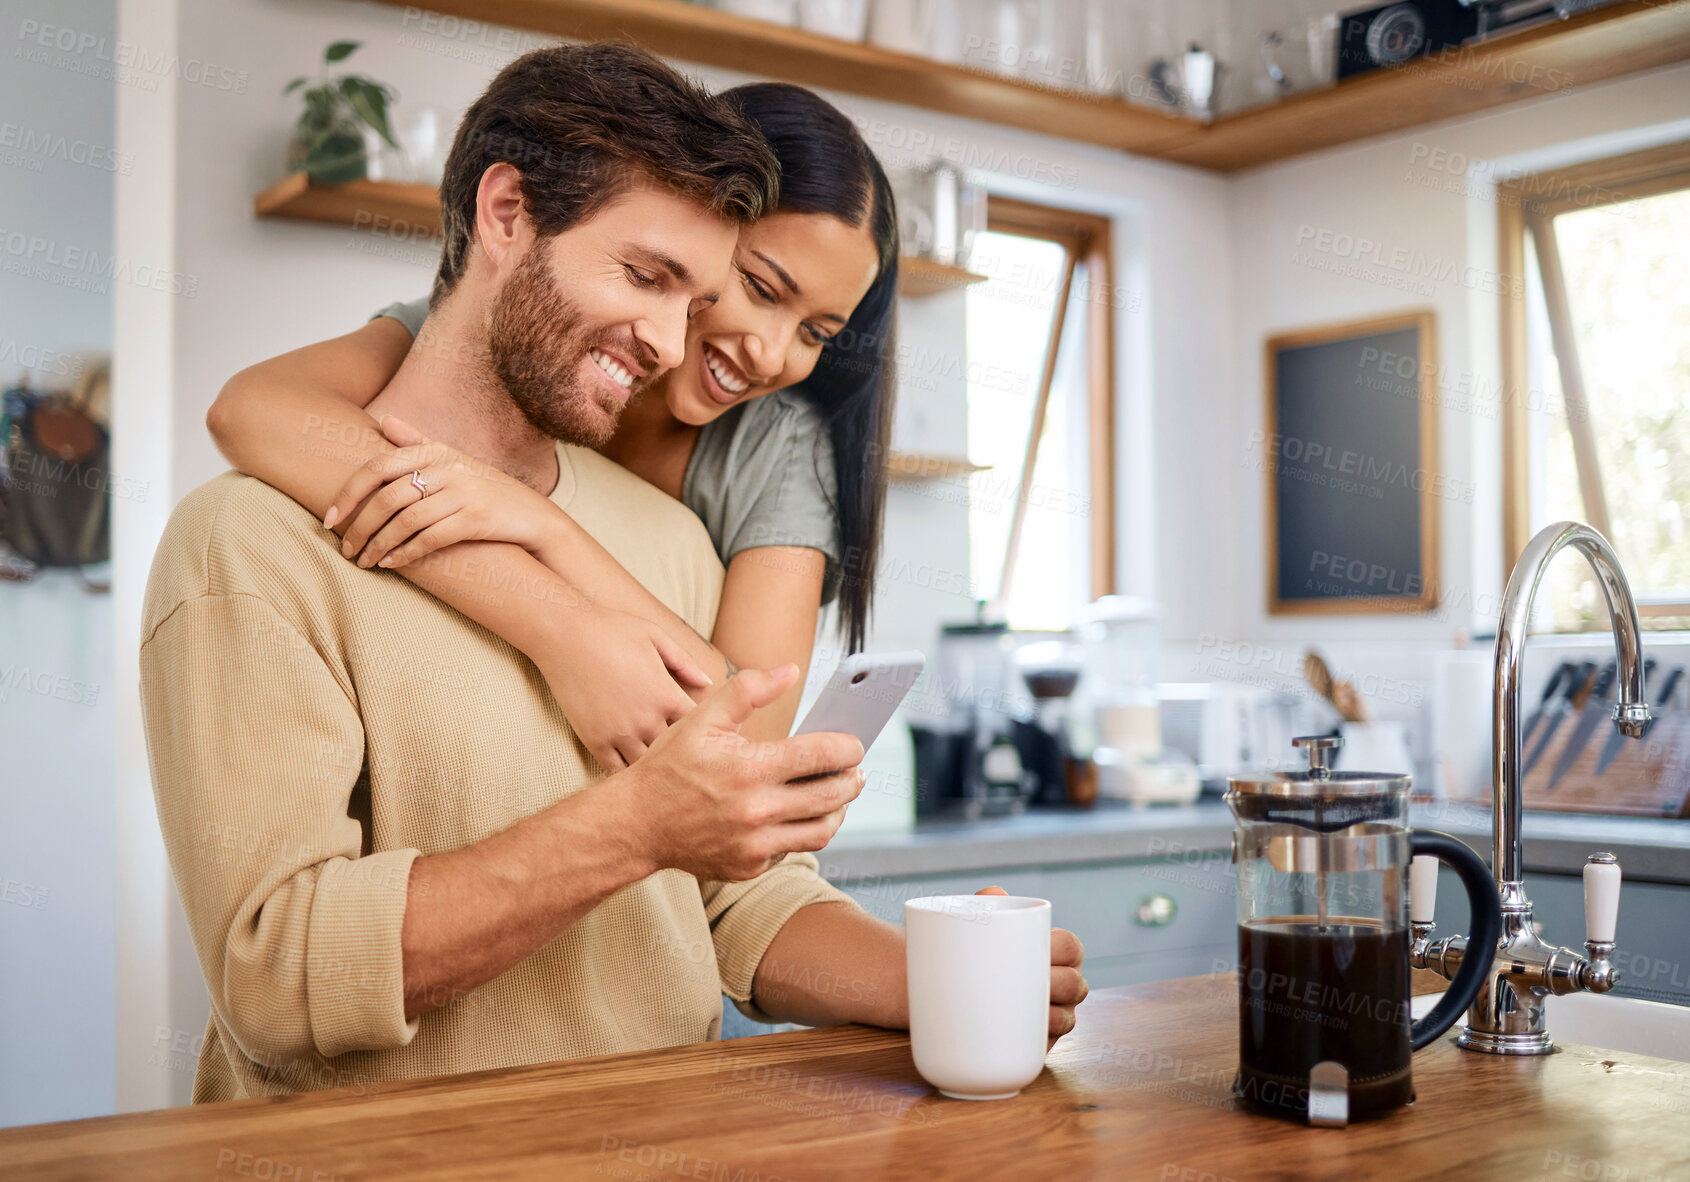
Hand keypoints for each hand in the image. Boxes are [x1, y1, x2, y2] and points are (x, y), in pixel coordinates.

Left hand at [322, 415, 557, 568]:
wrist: (532, 516)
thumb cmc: (487, 488)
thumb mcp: (454, 459)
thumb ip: (417, 441)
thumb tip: (383, 420)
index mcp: (435, 451)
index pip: (378, 467)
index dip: (349, 494)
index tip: (329, 519)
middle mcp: (448, 468)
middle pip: (387, 497)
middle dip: (360, 527)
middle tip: (345, 549)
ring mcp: (463, 493)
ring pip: (405, 520)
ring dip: (378, 545)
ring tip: (364, 562)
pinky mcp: (476, 519)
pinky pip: (430, 538)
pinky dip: (406, 553)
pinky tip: (391, 564)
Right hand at [538, 605, 712, 769]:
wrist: (565, 635)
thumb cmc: (612, 629)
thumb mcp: (655, 637)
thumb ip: (684, 662)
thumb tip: (707, 682)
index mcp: (667, 695)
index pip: (699, 727)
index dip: (702, 732)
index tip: (698, 732)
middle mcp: (648, 719)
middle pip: (677, 753)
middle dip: (682, 754)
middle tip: (682, 756)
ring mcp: (620, 733)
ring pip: (647, 765)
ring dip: (653, 765)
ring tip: (656, 765)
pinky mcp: (595, 740)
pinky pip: (615, 769)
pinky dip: (625, 771)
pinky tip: (629, 767)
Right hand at [626, 665, 865, 882]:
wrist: (636, 825)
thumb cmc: (670, 768)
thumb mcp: (702, 718)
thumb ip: (748, 690)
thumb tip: (791, 671)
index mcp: (750, 768)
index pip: (822, 756)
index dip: (848, 747)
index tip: (855, 743)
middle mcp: (757, 810)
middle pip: (831, 796)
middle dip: (853, 780)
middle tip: (857, 771)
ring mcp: (754, 844)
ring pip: (821, 830)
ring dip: (837, 811)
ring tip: (837, 795)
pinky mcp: (749, 867)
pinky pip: (791, 849)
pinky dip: (800, 832)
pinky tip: (796, 815)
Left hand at [974, 886, 1087, 1046]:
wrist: (946, 997)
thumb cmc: (972, 956)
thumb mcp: (976, 931)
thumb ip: (986, 909)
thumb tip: (993, 893)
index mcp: (1051, 953)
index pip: (1071, 947)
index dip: (1063, 949)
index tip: (1041, 950)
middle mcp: (1059, 985)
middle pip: (1075, 983)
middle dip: (1060, 984)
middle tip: (1026, 981)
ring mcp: (1052, 1016)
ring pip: (1068, 1018)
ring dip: (1055, 1016)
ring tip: (1030, 1011)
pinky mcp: (1037, 1043)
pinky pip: (1049, 1045)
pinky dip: (1042, 1042)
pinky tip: (1030, 1039)